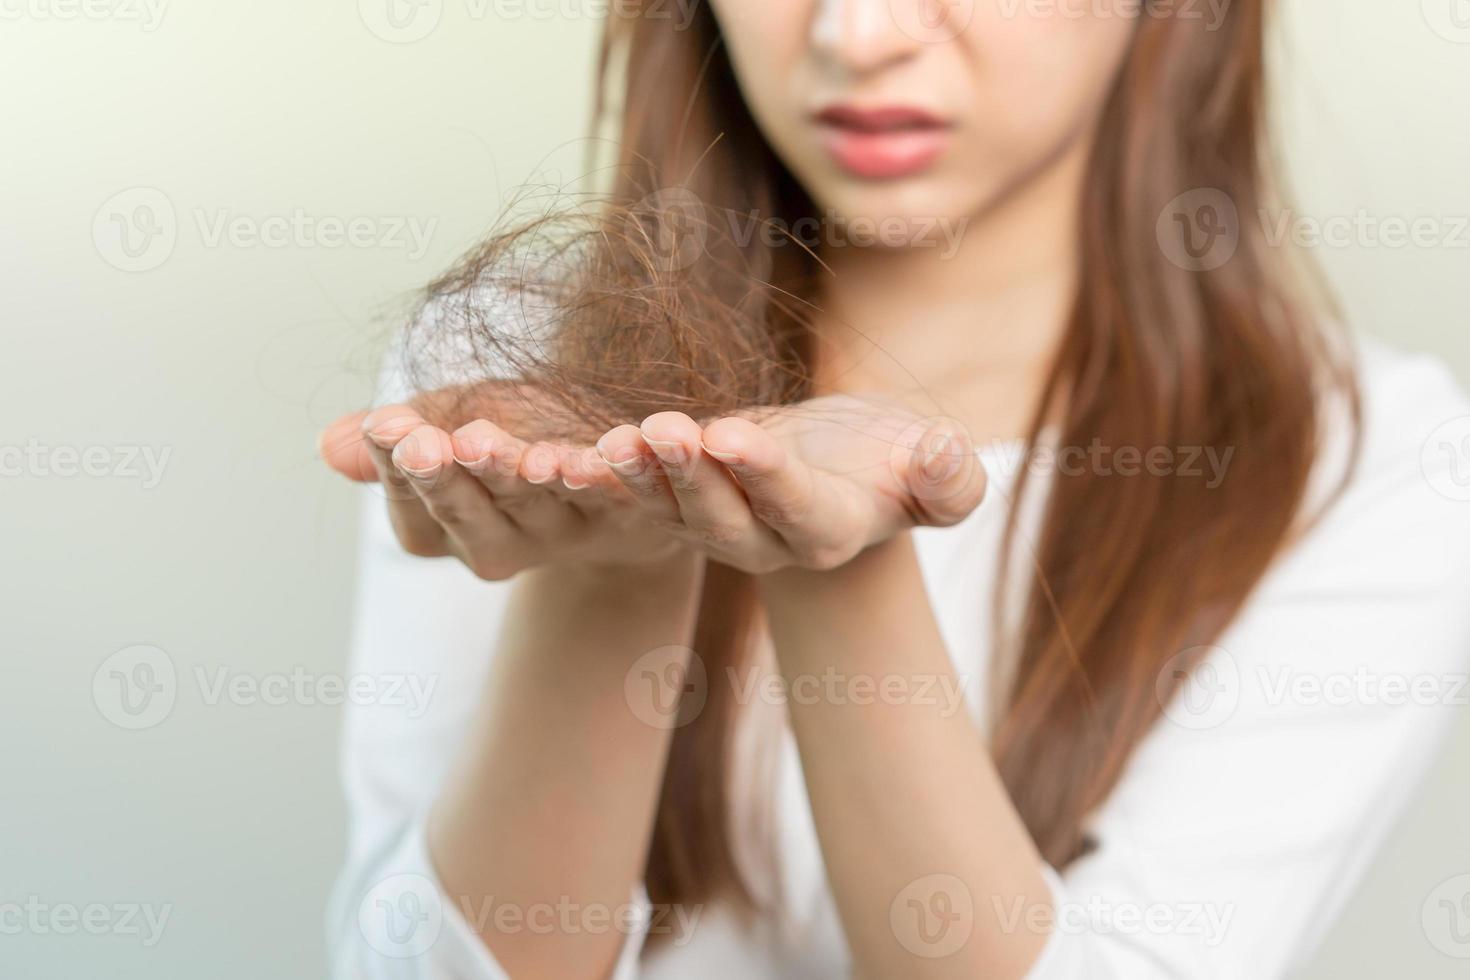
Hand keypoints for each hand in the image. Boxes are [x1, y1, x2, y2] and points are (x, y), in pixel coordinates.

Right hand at [318, 404, 686, 579]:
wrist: (616, 466)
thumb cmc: (517, 437)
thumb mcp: (450, 424)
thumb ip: (399, 439)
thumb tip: (329, 446)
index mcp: (448, 528)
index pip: (412, 509)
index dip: (396, 471)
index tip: (384, 427)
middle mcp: (503, 543)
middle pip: (466, 513)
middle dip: (442, 478)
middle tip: (421, 443)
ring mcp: (565, 532)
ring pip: (532, 502)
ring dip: (509, 473)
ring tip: (484, 440)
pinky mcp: (625, 511)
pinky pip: (607, 496)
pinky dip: (596, 475)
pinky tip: (581, 454)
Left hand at [589, 395, 986, 574]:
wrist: (851, 464)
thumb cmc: (903, 463)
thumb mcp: (942, 471)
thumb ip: (949, 479)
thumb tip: (941, 457)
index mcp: (829, 531)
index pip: (795, 507)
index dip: (763, 475)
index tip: (732, 436)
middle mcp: (765, 542)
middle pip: (720, 516)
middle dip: (687, 475)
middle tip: (658, 431)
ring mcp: (716, 526)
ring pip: (668, 508)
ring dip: (633, 478)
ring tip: (604, 442)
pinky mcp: (679, 500)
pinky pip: (635, 492)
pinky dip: (602, 476)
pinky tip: (568, 453)